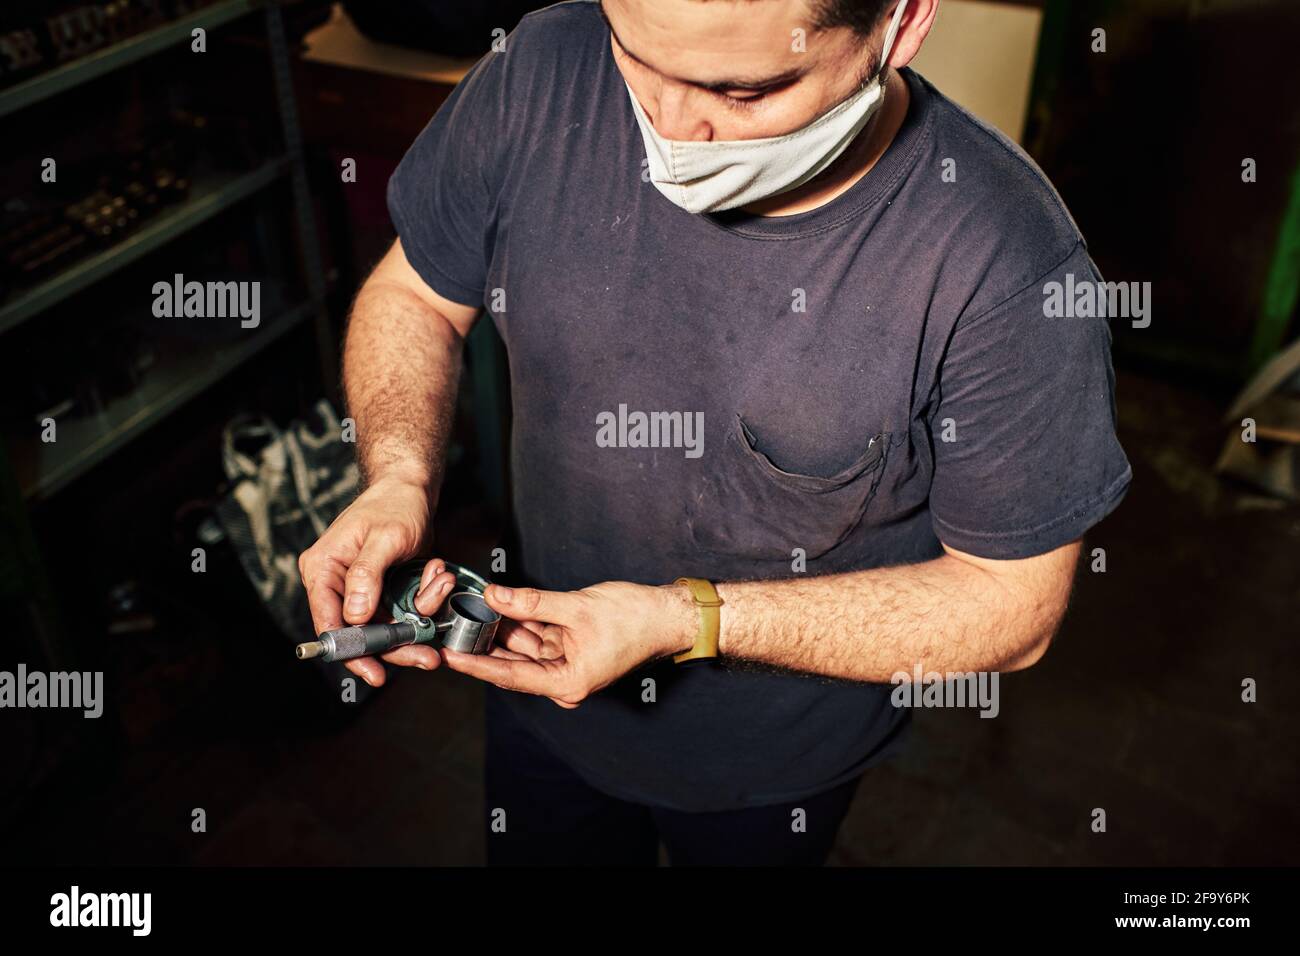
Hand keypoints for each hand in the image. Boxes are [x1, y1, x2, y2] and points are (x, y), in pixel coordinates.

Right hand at [297, 476, 455, 685]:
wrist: (410, 489)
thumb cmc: (394, 505)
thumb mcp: (384, 537)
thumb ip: (367, 575)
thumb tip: (353, 616)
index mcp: (323, 569)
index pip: (329, 621)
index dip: (350, 651)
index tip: (374, 673)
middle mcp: (336, 584)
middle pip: (359, 633)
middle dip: (396, 647)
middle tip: (428, 658)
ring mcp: (360, 590)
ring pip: (384, 628)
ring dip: (417, 623)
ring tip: (441, 598)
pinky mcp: (382, 592)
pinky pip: (402, 613)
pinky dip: (425, 602)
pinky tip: (438, 575)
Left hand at [442, 581, 697, 707]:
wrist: (669, 616)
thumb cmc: (634, 617)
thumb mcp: (576, 607)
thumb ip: (532, 603)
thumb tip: (495, 595)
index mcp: (567, 683)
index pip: (511, 676)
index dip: (477, 664)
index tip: (448, 656)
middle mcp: (565, 682)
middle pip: (514, 664)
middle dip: (485, 643)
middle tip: (453, 627)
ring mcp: (568, 667)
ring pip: (525, 649)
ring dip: (502, 630)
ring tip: (472, 611)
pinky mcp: (572, 651)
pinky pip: (540, 640)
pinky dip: (522, 624)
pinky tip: (500, 607)